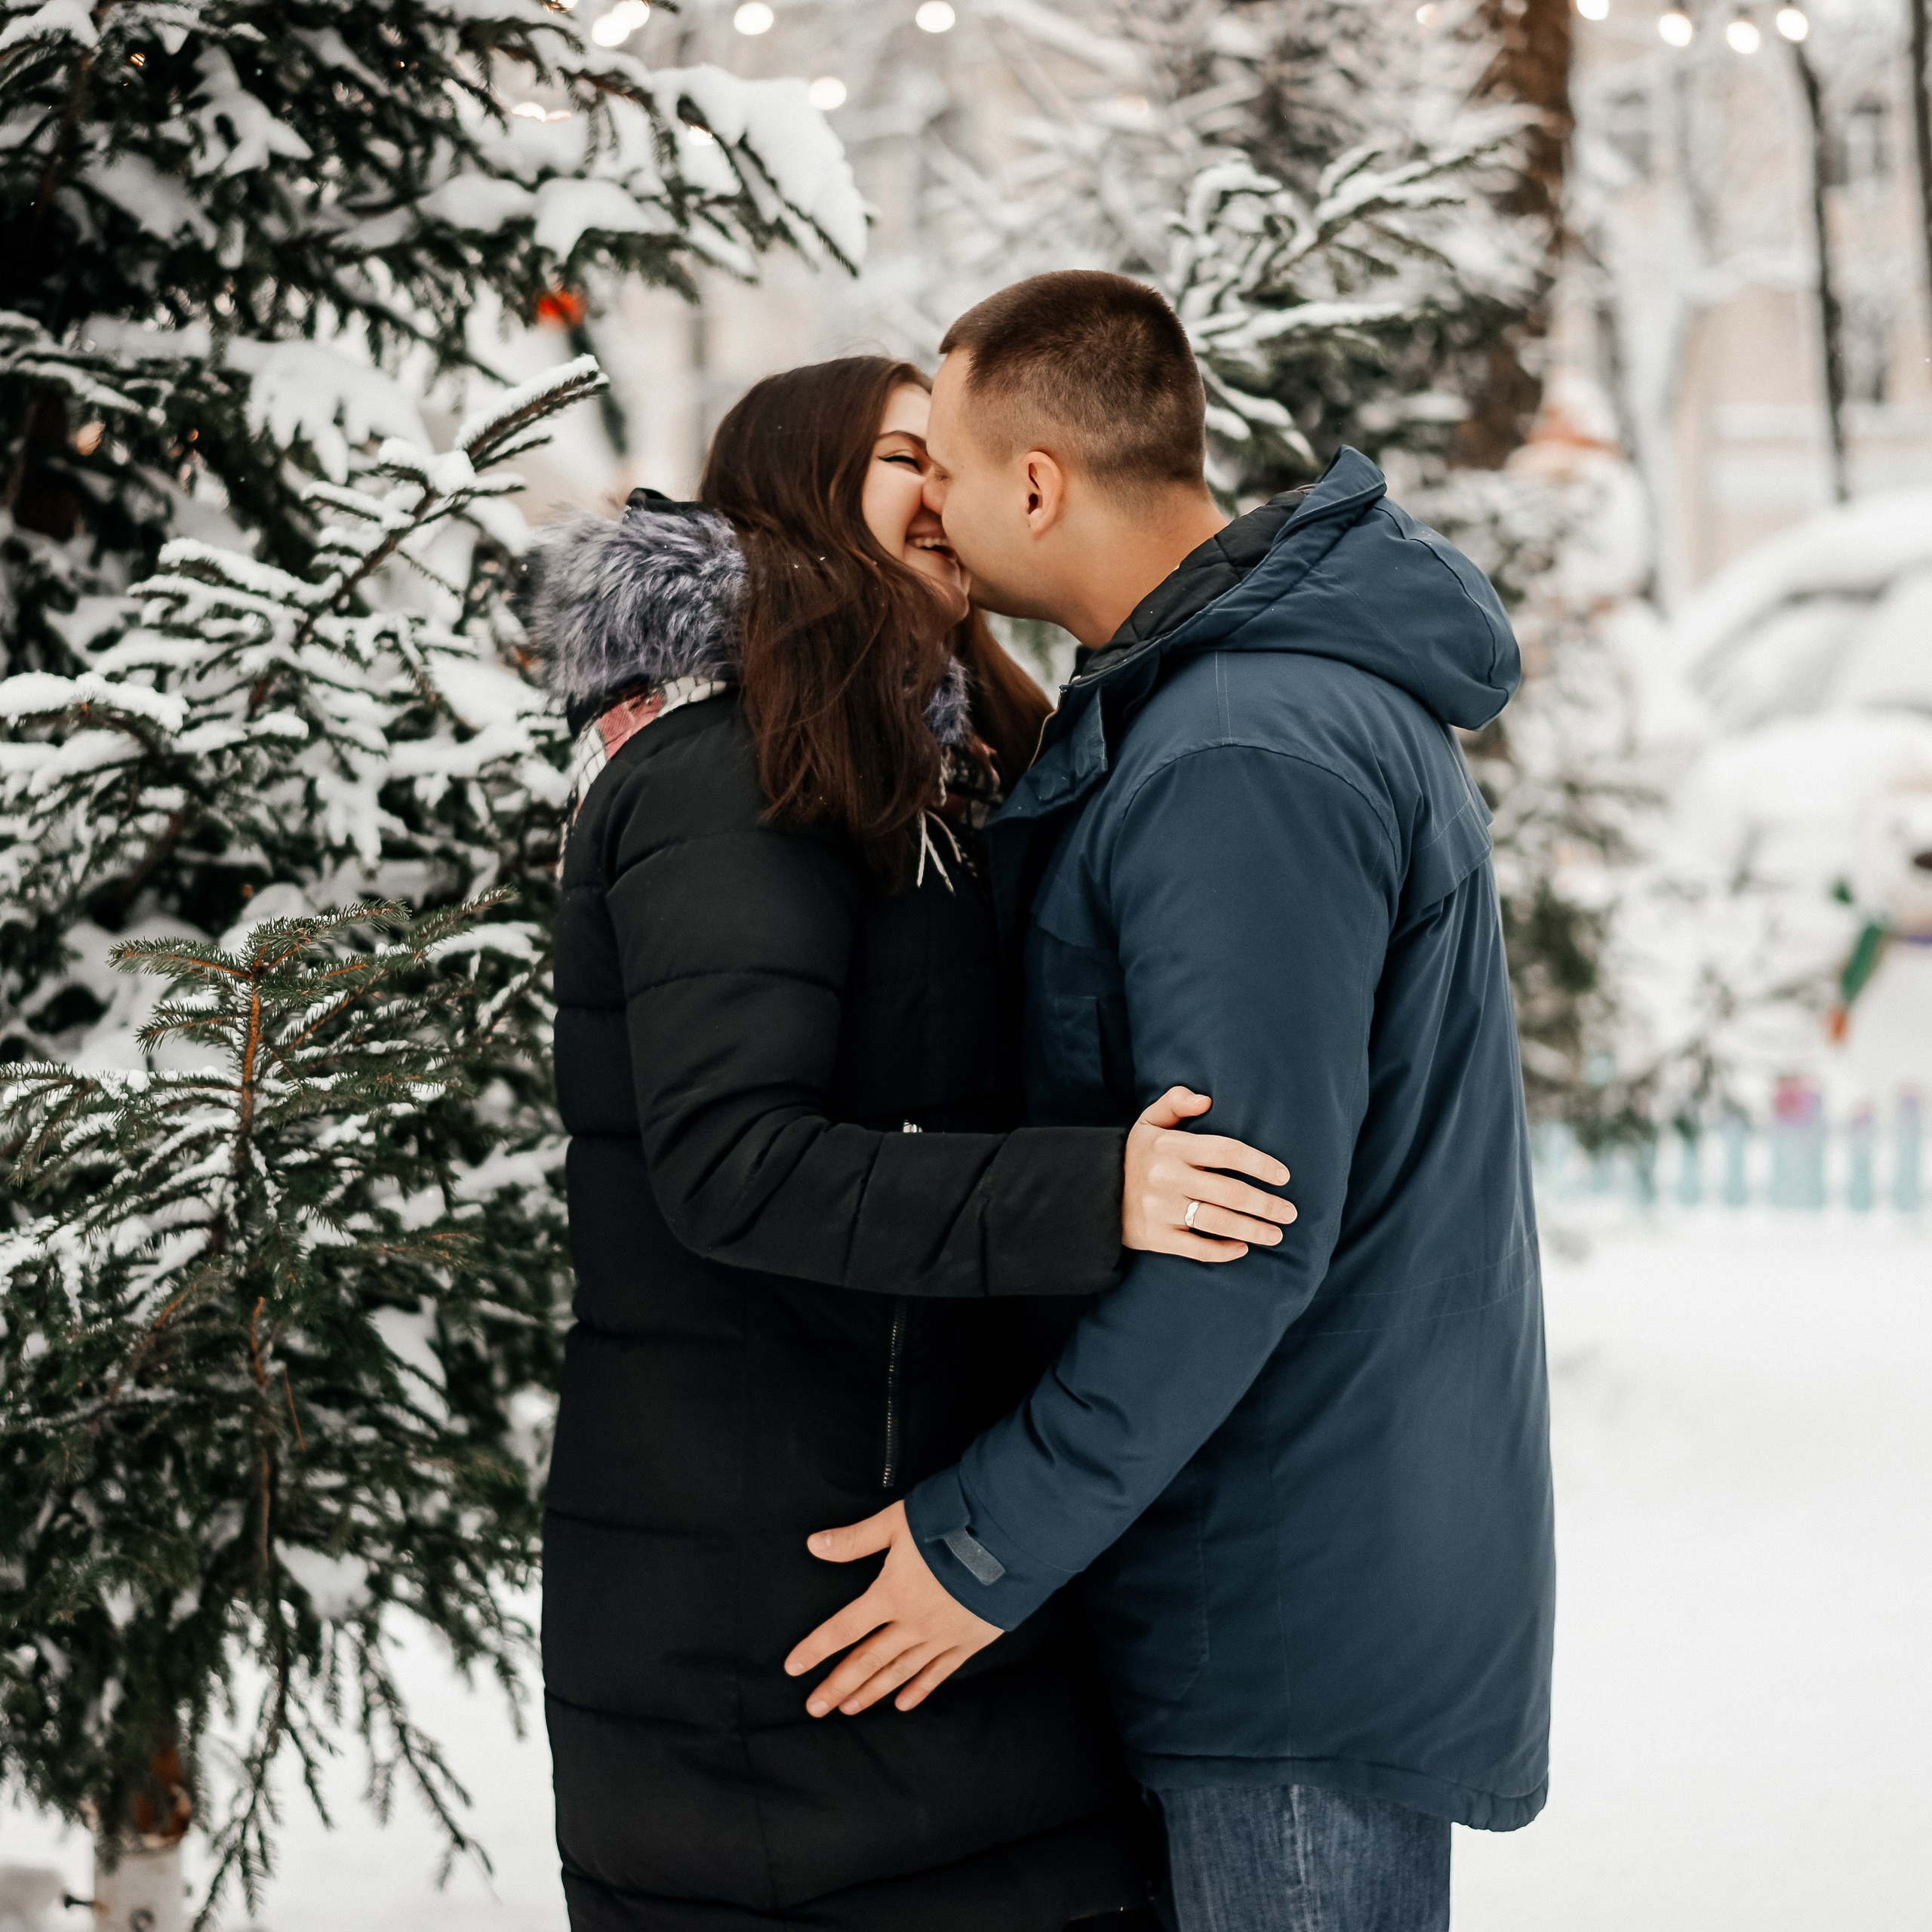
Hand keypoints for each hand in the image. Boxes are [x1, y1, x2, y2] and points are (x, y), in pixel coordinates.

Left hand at [783, 1500, 1001, 1716]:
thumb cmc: (951, 1524)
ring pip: (900, 1672)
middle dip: (838, 1685)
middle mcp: (913, 1623)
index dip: (816, 1648)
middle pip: (868, 1660)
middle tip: (814, 1707)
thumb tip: (814, 1545)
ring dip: (872, 1692)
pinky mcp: (969, 1639)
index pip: (843, 1628)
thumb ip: (856, 1539)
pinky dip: (920, 1689)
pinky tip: (904, 1704)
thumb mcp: (897, 1522)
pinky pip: (940, 1672)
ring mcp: (942, 1636)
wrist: (1010, 1538)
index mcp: (891, 1594)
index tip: (792, 1668)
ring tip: (848, 1709)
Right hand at [1123, 1086, 1294, 1260]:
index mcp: (1171, 1147)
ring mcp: (1161, 1210)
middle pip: (1229, 1192)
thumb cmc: (1135, 1156)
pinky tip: (1241, 1248)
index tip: (1283, 1176)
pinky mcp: (1155, 1237)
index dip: (1259, 1163)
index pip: (1226, 1152)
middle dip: (1266, 1205)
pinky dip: (1222, 1251)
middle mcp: (1167, 1178)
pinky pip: (1196, 1249)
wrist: (1093, 1193)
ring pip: (1218, 1222)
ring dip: (1253, 1230)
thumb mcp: (1148, 1122)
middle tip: (1290, 1213)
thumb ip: (1175, 1102)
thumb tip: (1206, 1099)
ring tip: (1276, 1235)